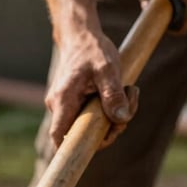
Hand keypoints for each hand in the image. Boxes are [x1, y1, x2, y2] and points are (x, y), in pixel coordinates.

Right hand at [44, 26, 138, 148]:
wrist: (80, 36)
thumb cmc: (92, 50)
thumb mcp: (108, 69)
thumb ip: (114, 95)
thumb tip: (122, 119)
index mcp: (63, 100)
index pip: (58, 136)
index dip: (70, 150)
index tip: (92, 148)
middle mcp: (57, 106)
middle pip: (78, 134)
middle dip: (107, 130)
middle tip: (128, 109)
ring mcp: (63, 106)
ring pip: (85, 126)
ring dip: (110, 118)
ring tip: (128, 93)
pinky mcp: (71, 104)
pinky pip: (87, 118)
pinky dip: (105, 112)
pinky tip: (117, 95)